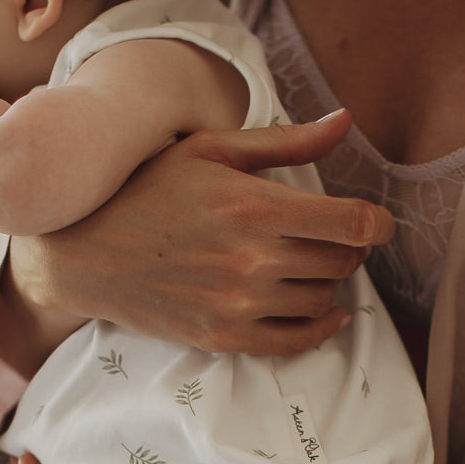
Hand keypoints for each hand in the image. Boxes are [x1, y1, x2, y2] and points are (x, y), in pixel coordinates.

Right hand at [9, 109, 395, 356]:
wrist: (85, 251)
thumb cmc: (147, 190)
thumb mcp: (212, 150)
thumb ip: (285, 141)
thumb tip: (345, 122)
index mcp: (253, 206)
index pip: (350, 224)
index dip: (378, 223)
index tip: (379, 222)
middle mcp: (250, 260)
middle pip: (340, 262)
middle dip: (349, 248)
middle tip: (335, 237)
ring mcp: (237, 305)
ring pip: (322, 300)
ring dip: (330, 284)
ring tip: (313, 265)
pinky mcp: (223, 337)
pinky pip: (295, 342)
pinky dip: (321, 328)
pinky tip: (324, 312)